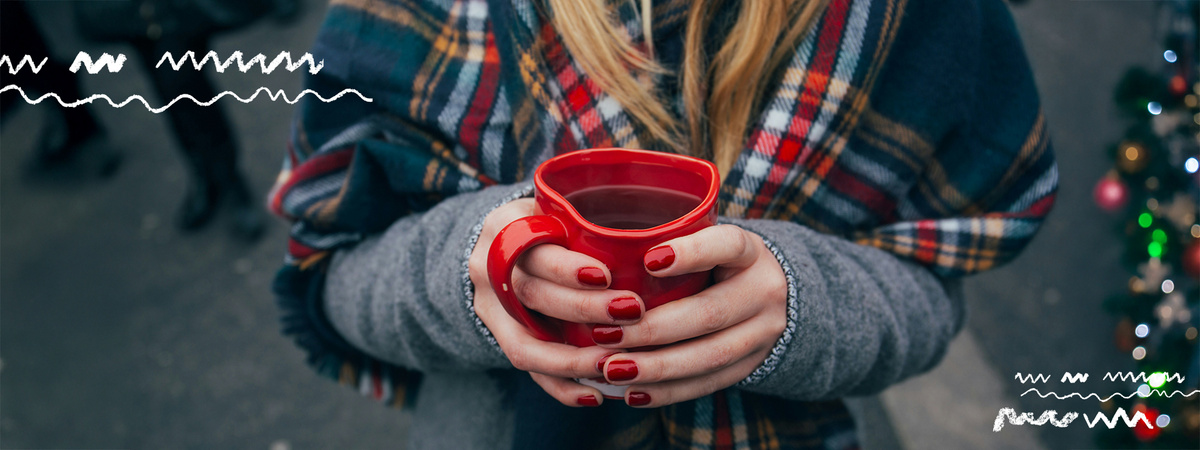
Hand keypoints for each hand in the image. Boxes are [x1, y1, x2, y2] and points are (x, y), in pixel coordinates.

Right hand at [468, 198, 644, 406]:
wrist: (502, 246)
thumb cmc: (549, 223)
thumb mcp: (558, 207)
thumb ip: (589, 219)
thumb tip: (661, 236)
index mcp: (504, 228)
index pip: (531, 249)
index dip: (566, 267)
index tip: (606, 275)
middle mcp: (487, 269)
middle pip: (531, 295)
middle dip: (582, 309)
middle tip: (631, 312)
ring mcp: (489, 309)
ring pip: (524, 344)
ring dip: (573, 360)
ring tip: (616, 364)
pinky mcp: (499, 338)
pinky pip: (527, 370)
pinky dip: (561, 387)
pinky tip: (595, 395)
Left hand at [593, 225, 787, 406]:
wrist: (773, 297)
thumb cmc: (718, 262)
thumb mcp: (709, 241)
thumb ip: (671, 242)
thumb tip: (603, 252)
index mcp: (750, 252)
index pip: (728, 245)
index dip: (692, 253)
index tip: (648, 261)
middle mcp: (764, 292)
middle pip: (710, 313)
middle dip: (653, 329)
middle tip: (605, 335)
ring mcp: (763, 333)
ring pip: (710, 356)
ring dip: (656, 367)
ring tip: (613, 369)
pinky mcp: (751, 365)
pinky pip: (709, 383)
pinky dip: (668, 391)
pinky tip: (633, 393)